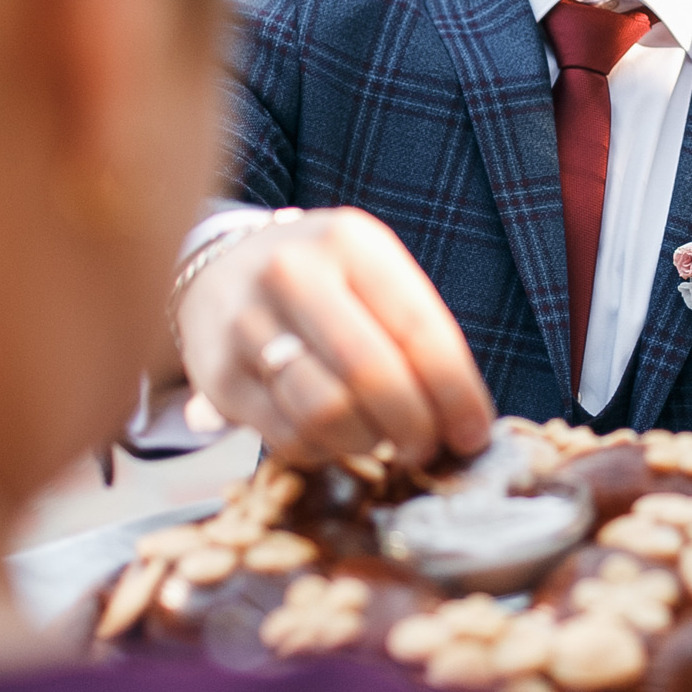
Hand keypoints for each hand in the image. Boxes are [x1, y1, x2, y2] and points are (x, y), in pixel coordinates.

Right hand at [176, 209, 493, 468]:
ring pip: (328, 414)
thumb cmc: (321, 281)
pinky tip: (335, 436)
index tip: (474, 433)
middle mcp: (292, 274)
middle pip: (373, 376)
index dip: (455, 392)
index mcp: (348, 241)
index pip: (418, 328)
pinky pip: (288, 437)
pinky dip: (325, 450)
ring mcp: (247, 324)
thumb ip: (415, 332)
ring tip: (381, 437)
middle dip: (416, 427)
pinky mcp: (218, 376)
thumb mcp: (371, 273)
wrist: (221, 270)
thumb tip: (464, 420)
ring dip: (370, 442)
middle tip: (428, 447)